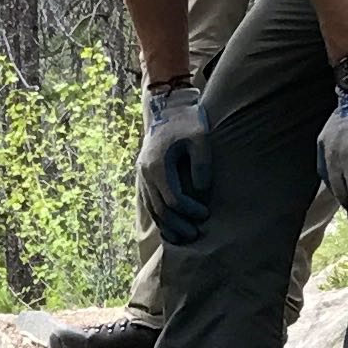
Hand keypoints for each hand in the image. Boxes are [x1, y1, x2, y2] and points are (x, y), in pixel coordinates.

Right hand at [136, 80, 211, 244]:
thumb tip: (202, 192)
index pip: (173, 199)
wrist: (168, 109)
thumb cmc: (188, 123)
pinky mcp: (144, 177)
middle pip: (160, 209)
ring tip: (183, 238)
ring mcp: (142, 176)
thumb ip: (202, 165)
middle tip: (195, 235)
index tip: (206, 214)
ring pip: (152, 209)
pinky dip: (159, 217)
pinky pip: (149, 203)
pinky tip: (170, 227)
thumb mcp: (200, 138)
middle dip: (178, 225)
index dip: (190, 211)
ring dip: (167, 226)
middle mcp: (146, 173)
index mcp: (158, 165)